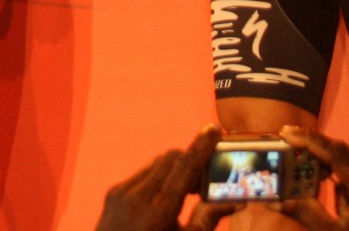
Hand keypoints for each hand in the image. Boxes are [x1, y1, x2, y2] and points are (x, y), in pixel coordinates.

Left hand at [97, 126, 231, 230]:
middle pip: (170, 159)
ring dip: (175, 170)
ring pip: (156, 164)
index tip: (213, 129)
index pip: (184, 166)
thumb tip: (235, 200)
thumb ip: (208, 219)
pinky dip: (158, 179)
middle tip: (207, 178)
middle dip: (191, 161)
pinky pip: (141, 175)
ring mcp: (121, 192)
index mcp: (159, 209)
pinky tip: (166, 198)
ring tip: (189, 191)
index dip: (201, 145)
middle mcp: (138, 195)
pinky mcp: (113, 194)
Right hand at [273, 126, 348, 230]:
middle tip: (286, 138)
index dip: (311, 140)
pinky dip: (336, 165)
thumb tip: (274, 201)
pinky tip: (320, 171)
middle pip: (342, 150)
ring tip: (297, 154)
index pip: (338, 154)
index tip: (287, 133)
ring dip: (324, 154)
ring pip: (348, 155)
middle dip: (313, 144)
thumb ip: (305, 213)